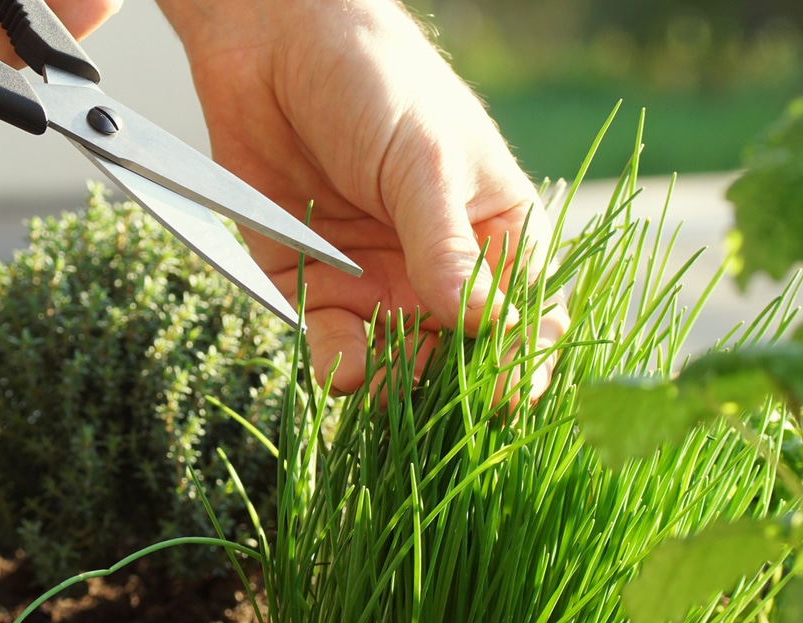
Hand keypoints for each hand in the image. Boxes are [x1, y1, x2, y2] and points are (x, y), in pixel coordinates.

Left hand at [156, 0, 565, 395]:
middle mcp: (441, 273)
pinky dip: (337, 366)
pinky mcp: (313, 290)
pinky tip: (343, 367)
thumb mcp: (424, 162)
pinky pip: (332, 348)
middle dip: (453, 385)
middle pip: (462, 358)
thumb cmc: (376, 83)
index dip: (522, 358)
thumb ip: (447, 248)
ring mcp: (379, 286)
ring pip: (399, 367)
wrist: (274, 46)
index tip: (510, 388)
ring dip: (395, 384)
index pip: (527, 316)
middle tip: (439, 396)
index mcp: (496, 235)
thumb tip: (484, 324)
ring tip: (385, 379)